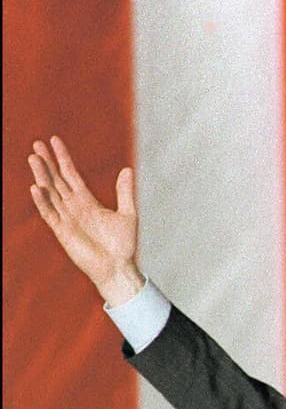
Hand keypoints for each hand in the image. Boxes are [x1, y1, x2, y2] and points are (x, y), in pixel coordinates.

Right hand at [28, 135, 142, 306]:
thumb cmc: (123, 245)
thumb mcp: (128, 214)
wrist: (118, 268)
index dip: (62, 158)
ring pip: (50, 193)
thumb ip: (125, 192)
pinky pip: (50, 213)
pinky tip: (36, 187)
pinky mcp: (62, 232)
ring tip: (34, 158)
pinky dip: (43, 201)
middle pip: (57, 180)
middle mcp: (74, 207)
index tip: (54, 140)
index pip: (71, 175)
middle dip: (47, 162)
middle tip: (36, 144)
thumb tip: (127, 169)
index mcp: (87, 201)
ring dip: (42, 176)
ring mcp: (66, 218)